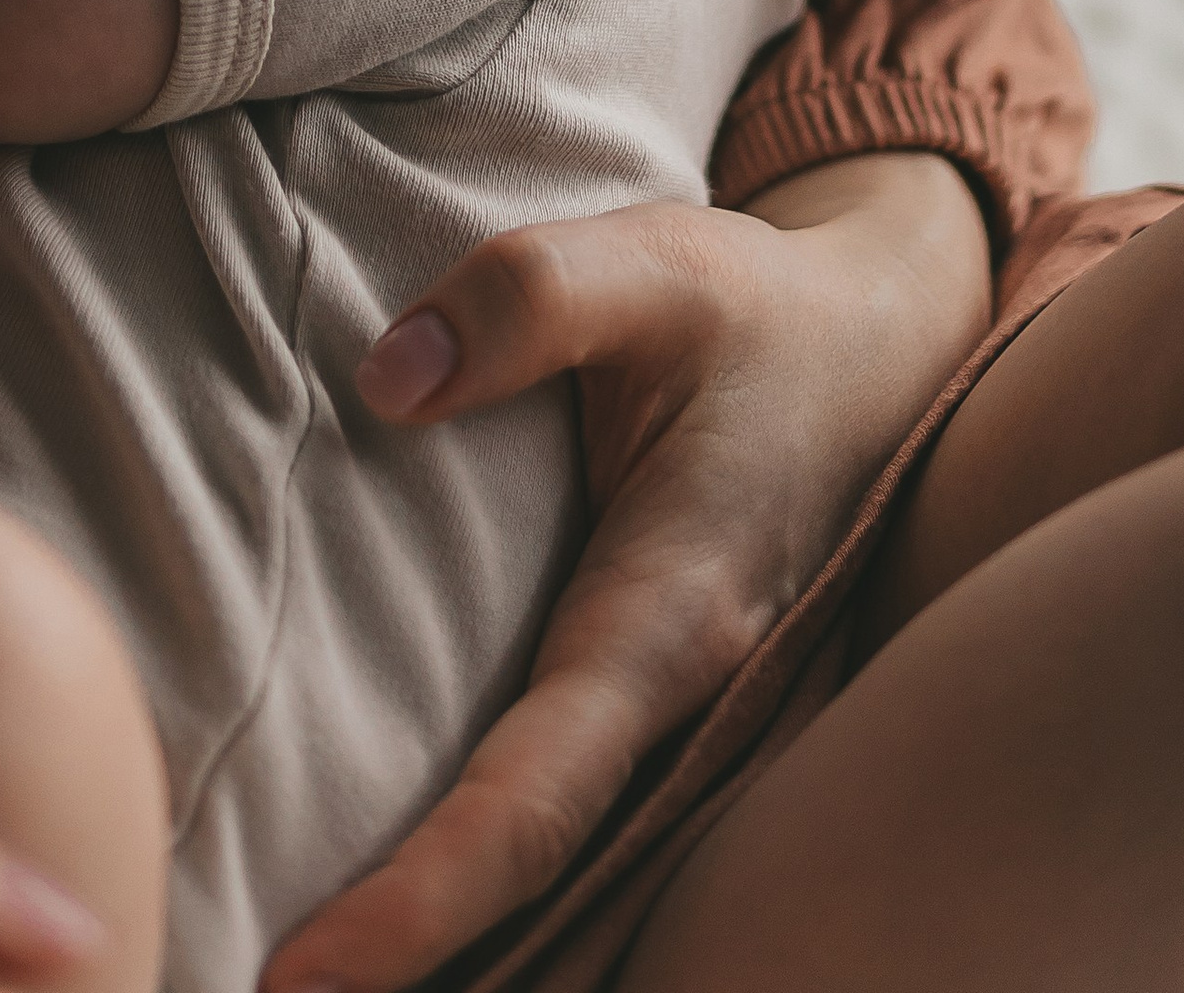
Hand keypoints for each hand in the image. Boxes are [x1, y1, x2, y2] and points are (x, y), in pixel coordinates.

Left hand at [263, 153, 993, 989]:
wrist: (883, 340)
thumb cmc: (756, 308)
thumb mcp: (652, 262)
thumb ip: (520, 300)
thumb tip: (382, 381)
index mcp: (673, 617)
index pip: (533, 799)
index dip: (421, 900)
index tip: (301, 975)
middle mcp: (688, 702)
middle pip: (544, 883)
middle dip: (424, 968)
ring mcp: (689, 720)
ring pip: (569, 874)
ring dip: (460, 947)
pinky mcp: (668, 706)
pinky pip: (579, 825)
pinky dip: (492, 887)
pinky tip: (402, 924)